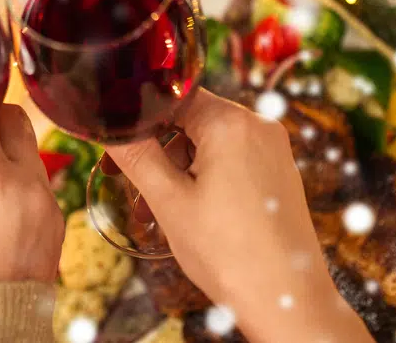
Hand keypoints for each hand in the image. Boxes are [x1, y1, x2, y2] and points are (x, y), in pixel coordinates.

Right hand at [105, 90, 369, 341]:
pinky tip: (190, 208)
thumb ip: (136, 156)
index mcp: (231, 123)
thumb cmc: (230, 253)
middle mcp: (259, 126)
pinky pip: (233, 157)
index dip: (139, 118)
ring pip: (211, 140)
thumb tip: (109, 127)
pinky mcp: (279, 171)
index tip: (116, 147)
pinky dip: (206, 174)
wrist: (287, 300)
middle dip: (159, 146)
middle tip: (129, 182)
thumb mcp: (170, 202)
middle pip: (192, 117)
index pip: (172, 95)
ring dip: (180, 164)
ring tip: (158, 206)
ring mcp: (274, 149)